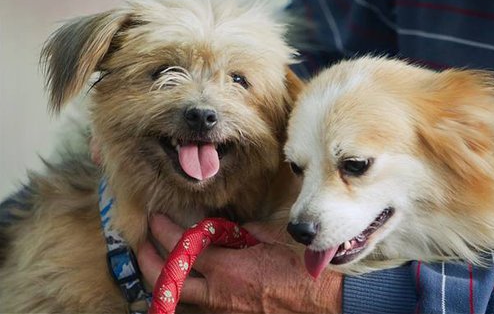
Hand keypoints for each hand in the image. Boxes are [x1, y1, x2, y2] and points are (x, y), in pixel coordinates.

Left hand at [138, 214, 342, 313]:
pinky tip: (186, 282)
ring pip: (177, 299)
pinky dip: (185, 294)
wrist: (322, 307)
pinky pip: (198, 307)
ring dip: (163, 279)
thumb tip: (232, 230)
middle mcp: (217, 294)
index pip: (182, 248)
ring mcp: (221, 311)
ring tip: (157, 263)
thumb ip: (246, 233)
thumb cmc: (300, 273)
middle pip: (166, 280)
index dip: (163, 232)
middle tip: (142, 243)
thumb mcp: (273, 241)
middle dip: (147, 260)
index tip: (156, 218)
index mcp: (227, 269)